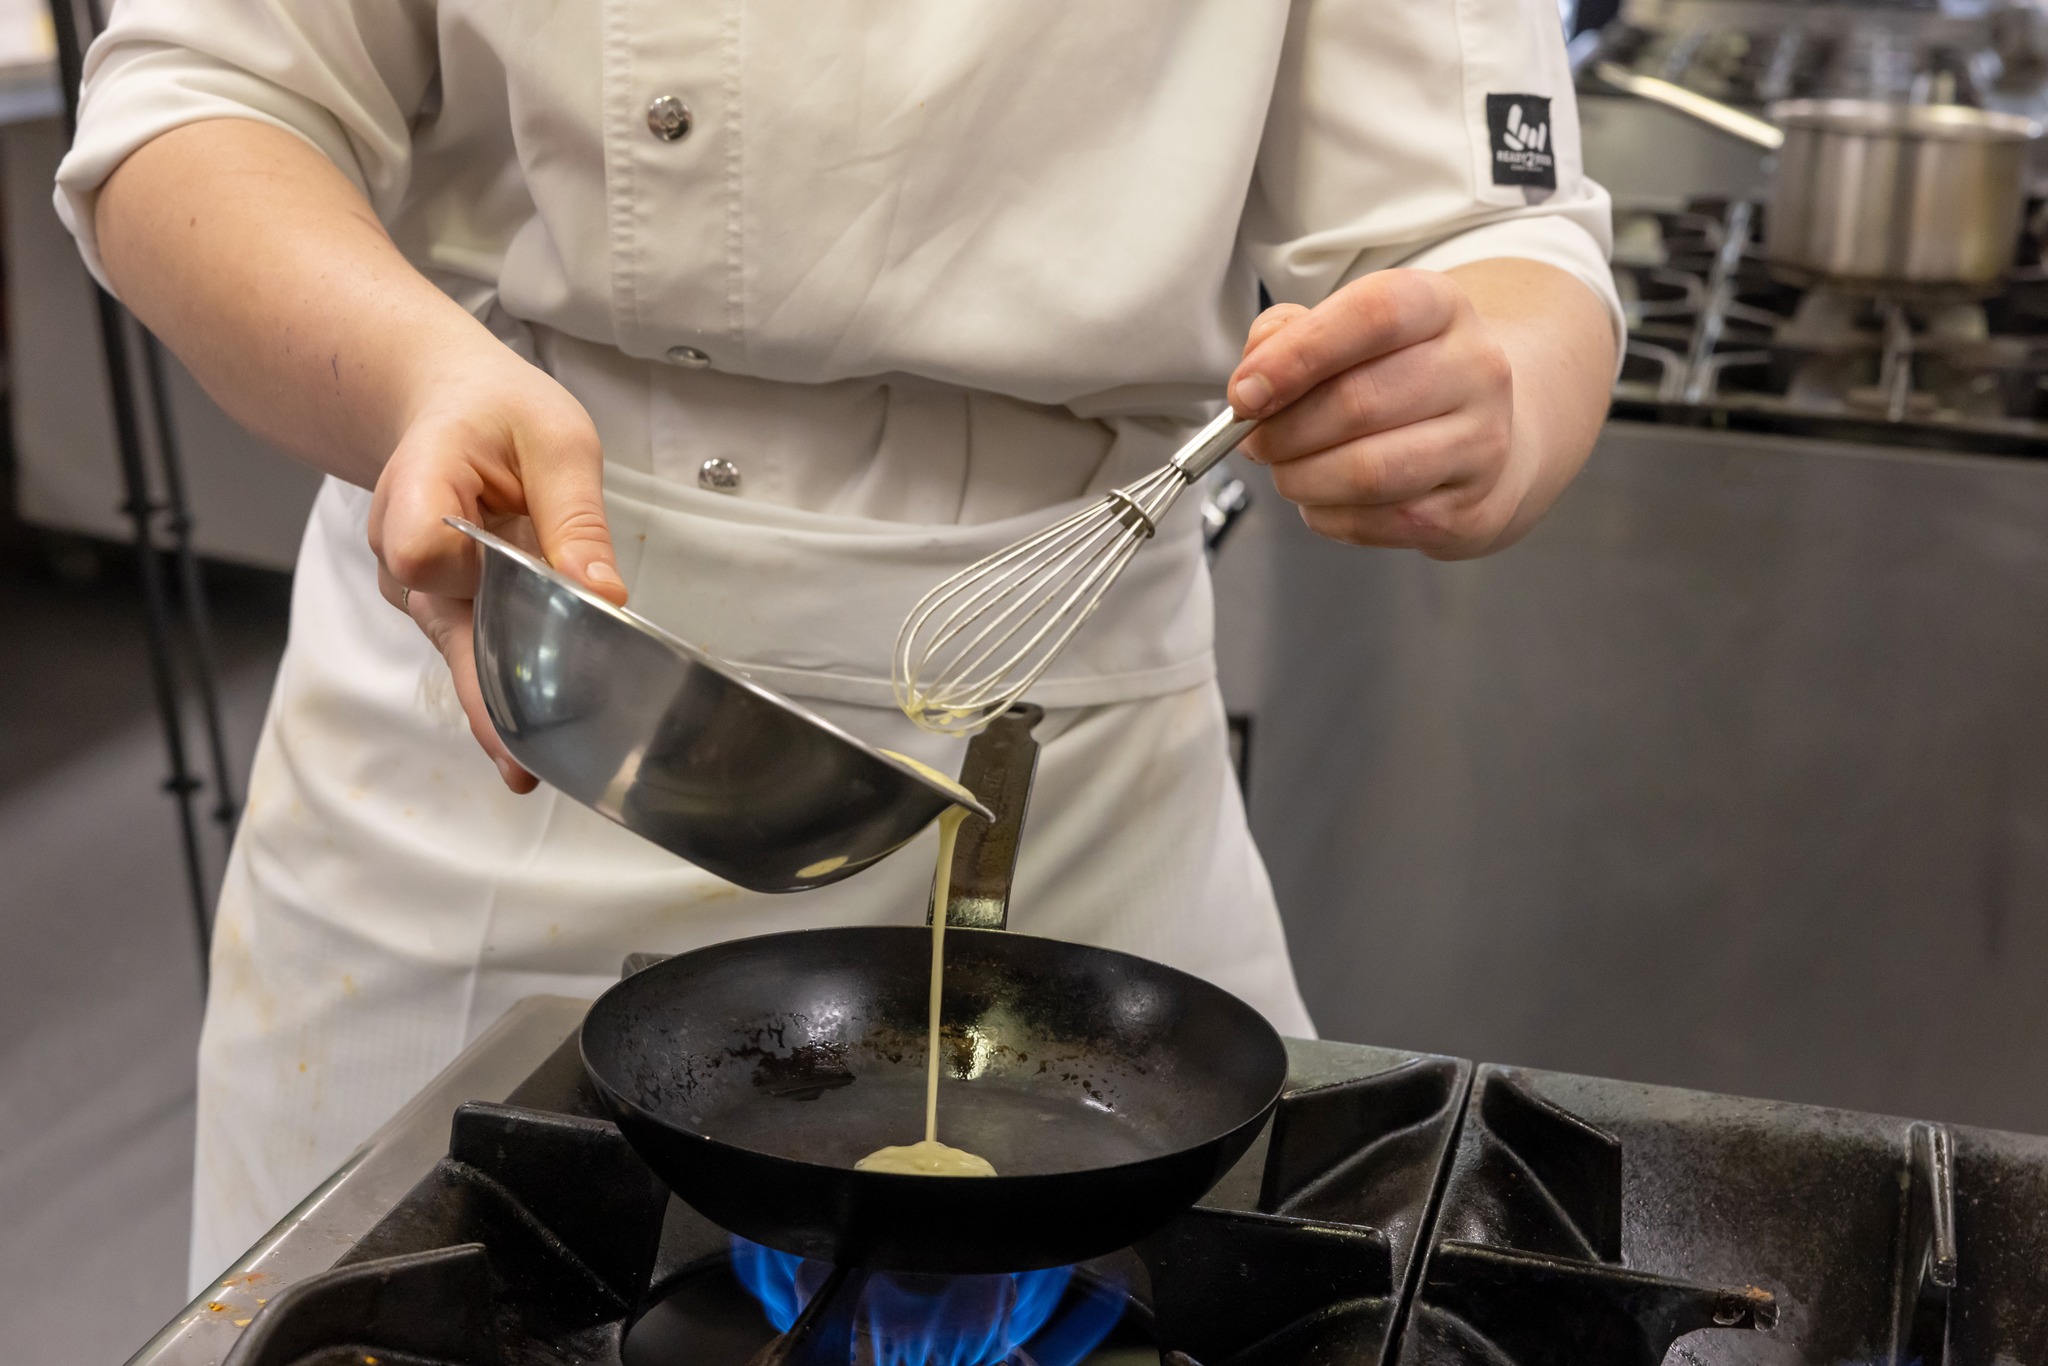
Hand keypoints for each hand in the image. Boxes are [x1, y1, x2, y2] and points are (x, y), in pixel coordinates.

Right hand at [367, 342, 624, 791]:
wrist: (447, 406)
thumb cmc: (499, 414)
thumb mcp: (557, 441)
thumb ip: (576, 517)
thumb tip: (605, 595)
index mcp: (421, 483)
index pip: (419, 549)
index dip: (470, 575)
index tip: (534, 581)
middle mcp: (400, 544)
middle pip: (440, 624)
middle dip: (485, 697)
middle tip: (521, 766)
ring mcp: (415, 584)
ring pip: (457, 649)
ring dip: (498, 699)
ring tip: (534, 765)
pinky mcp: (440, 606)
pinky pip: (470, 650)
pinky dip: (502, 686)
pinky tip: (531, 737)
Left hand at [1228, 267, 1530, 559]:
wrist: (1483, 437)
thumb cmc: (1398, 379)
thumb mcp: (1348, 332)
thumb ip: (1287, 337)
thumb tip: (1251, 382)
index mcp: (1441, 307)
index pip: (1374, 314)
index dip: (1298, 354)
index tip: (1245, 392)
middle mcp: (1475, 369)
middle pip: (1358, 403)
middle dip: (1282, 431)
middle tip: (1253, 440)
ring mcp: (1481, 443)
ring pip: (1366, 472)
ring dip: (1300, 478)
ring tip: (1285, 469)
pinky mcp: (1469, 509)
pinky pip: (1374, 522)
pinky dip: (1326, 514)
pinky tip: (1322, 497)